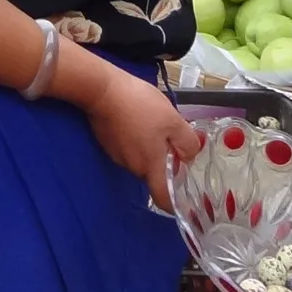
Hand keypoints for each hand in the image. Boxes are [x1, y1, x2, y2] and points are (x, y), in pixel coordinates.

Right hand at [69, 60, 201, 210]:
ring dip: (150, 146)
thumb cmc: (140, 106)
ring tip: (152, 121)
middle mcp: (132, 167)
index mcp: (150, 166)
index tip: (184, 194)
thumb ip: (187, 142)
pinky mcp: (107, 142)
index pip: (163, 199)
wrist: (102, 89)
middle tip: (172, 137)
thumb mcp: (173, 120)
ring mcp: (117, 154)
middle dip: (165, 160)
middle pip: (153, 173)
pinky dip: (136, 138)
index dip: (175, 202)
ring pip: (141, 158)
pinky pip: (128, 147)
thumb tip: (190, 157)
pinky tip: (137, 117)